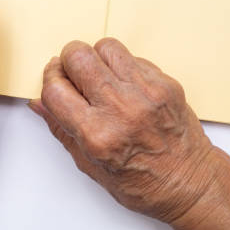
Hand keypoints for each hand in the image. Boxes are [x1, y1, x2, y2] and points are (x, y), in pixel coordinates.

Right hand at [29, 38, 229, 229]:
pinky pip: (132, 57)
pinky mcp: (165, 83)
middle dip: (68, 61)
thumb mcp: (90, 166)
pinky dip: (121, 65)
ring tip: (99, 76)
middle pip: (78, 56)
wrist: (189, 182)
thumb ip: (61, 130)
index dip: (49, 80)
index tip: (54, 81)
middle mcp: (122, 110)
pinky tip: (123, 84)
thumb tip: (40, 103)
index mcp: (98, 136)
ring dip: (96, 57)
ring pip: (105, 46)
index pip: (55, 89)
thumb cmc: (143, 182)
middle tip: (73, 73)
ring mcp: (146, 93)